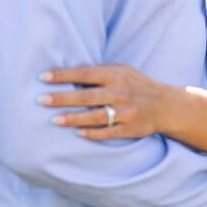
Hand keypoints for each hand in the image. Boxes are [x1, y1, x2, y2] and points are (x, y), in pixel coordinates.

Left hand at [40, 64, 172, 138]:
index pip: (85, 73)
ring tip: (53, 120)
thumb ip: (98, 73)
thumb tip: (67, 75)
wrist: (165, 105)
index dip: (63, 75)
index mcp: (116, 75)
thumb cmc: (136, 85)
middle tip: (41, 100)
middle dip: (62, 98)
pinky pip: (108, 132)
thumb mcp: (121, 71)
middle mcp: (120, 92)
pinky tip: (77, 134)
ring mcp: (126, 112)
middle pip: (87, 96)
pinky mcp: (130, 129)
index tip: (43, 77)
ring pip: (95, 116)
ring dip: (73, 119)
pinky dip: (92, 134)